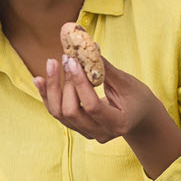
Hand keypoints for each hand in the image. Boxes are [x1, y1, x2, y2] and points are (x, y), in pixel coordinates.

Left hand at [35, 54, 162, 143]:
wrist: (141, 118)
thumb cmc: (138, 98)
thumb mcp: (127, 83)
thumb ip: (106, 69)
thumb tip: (89, 47)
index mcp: (118, 124)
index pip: (92, 106)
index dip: (79, 83)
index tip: (72, 61)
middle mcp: (101, 133)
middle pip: (72, 112)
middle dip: (65, 84)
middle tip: (65, 59)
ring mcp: (88, 133)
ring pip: (60, 114)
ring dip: (53, 88)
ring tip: (51, 64)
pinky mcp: (79, 128)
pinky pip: (58, 114)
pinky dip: (48, 96)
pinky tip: (39, 79)